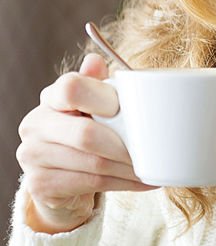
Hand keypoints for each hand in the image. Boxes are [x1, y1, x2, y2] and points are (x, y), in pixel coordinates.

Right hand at [17, 53, 155, 232]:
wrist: (62, 178)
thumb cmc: (85, 132)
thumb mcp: (94, 106)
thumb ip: (98, 85)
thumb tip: (96, 61)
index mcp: (50, 97)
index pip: (71, 88)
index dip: (103, 99)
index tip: (130, 112)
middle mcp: (35, 124)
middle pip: (86, 135)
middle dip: (125, 146)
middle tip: (152, 151)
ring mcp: (33, 156)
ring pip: (93, 164)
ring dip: (130, 169)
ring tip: (153, 168)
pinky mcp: (40, 184)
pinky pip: (91, 184)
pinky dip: (123, 184)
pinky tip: (141, 181)